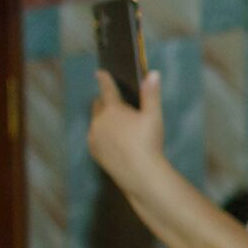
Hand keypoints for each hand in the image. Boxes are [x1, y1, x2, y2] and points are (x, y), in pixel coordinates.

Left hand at [87, 68, 166, 189]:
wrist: (140, 174)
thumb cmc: (149, 144)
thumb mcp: (154, 117)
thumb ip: (151, 95)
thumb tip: (153, 74)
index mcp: (113, 109)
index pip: (107, 88)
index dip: (104, 79)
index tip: (100, 73)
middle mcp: (99, 120)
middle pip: (98, 105)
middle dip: (105, 102)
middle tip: (116, 106)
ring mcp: (94, 135)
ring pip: (96, 122)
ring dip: (103, 121)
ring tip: (119, 129)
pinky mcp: (93, 150)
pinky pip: (94, 137)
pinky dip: (101, 136)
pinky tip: (115, 143)